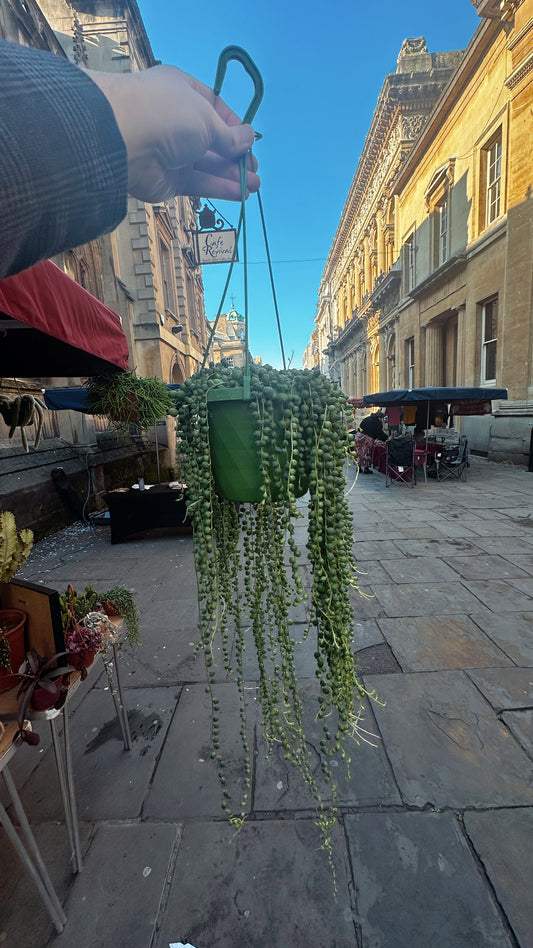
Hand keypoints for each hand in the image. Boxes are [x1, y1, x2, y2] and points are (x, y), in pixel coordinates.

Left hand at [88, 65, 259, 202]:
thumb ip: (229, 135)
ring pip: (207, 165)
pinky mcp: (168, 179)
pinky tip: (239, 193)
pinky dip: (218, 188)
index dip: (234, 127)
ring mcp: (171, 151)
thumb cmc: (166, 114)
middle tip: (254, 169)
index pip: (215, 109)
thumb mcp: (207, 119)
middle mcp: (176, 121)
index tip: (249, 141)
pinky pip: (198, 182)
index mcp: (183, 93)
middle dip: (235, 156)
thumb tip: (249, 139)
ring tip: (254, 185)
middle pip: (213, 141)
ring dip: (231, 175)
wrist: (122, 139)